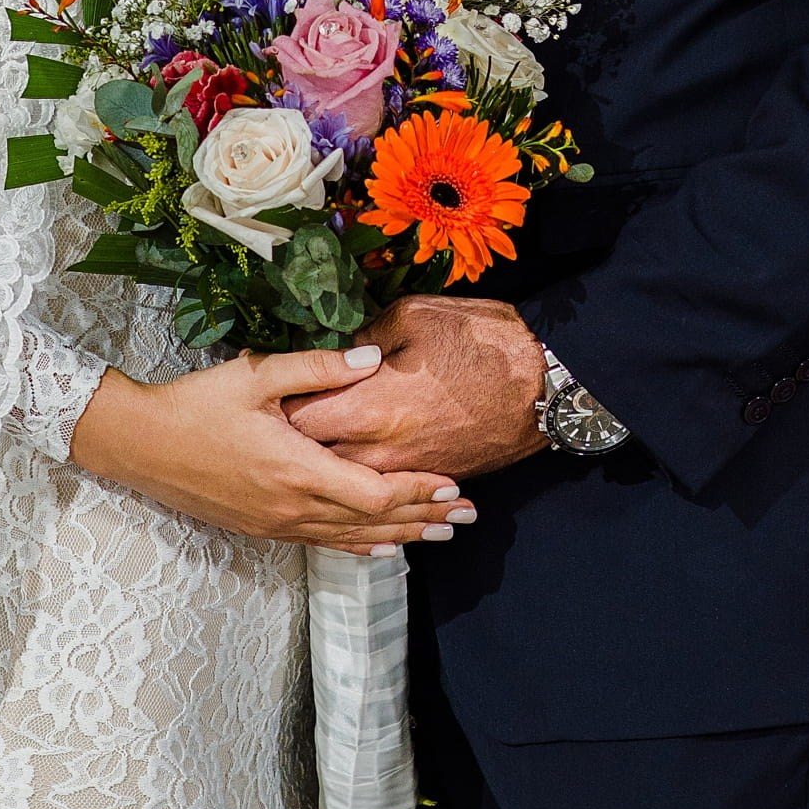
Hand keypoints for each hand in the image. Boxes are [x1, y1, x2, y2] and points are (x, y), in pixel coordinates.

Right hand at [69, 343, 478, 555]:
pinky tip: (383, 549)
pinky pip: (325, 544)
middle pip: (372, 523)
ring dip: (400, 536)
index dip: (415, 492)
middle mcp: (292, 506)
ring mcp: (277, 523)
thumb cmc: (198, 404)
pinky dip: (361, 547)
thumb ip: (317, 368)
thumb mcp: (256, 375)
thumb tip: (372, 358)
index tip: (452, 484)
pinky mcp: (263, 528)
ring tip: (440, 534)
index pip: (372, 493)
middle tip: (467, 516)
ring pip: (352, 539)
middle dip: (423, 518)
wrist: (142, 445)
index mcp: (295, 468)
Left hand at [284, 295, 546, 478]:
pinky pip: (380, 491)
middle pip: (315, 458)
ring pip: (345, 483)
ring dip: (322, 469)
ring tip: (299, 456)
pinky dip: (359, 487)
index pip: (301, 421)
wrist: (542, 386)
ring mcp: (404, 471)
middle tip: (271, 428)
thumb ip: (364, 341)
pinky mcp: (426, 479)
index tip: (265, 397)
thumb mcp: (414, 317)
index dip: (278, 409)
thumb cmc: (479, 341)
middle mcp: (380, 450)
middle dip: (292, 444)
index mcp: (370, 407)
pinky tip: (347, 474)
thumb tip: (336, 357)